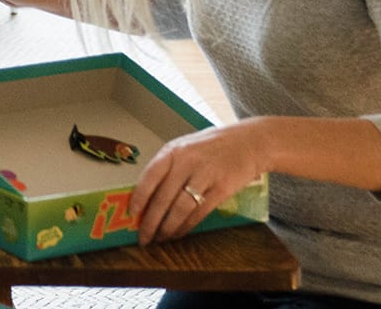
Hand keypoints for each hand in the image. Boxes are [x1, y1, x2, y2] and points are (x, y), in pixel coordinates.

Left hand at [129, 120, 267, 243]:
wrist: (248, 142)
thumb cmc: (212, 147)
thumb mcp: (185, 149)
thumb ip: (168, 168)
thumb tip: (146, 196)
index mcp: (173, 151)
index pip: (150, 176)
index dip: (139, 196)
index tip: (131, 213)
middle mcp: (187, 162)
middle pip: (163, 197)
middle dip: (151, 221)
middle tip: (144, 236)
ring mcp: (205, 175)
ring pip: (180, 208)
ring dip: (168, 228)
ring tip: (161, 238)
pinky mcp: (222, 189)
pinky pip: (199, 213)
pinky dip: (187, 226)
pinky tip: (179, 233)